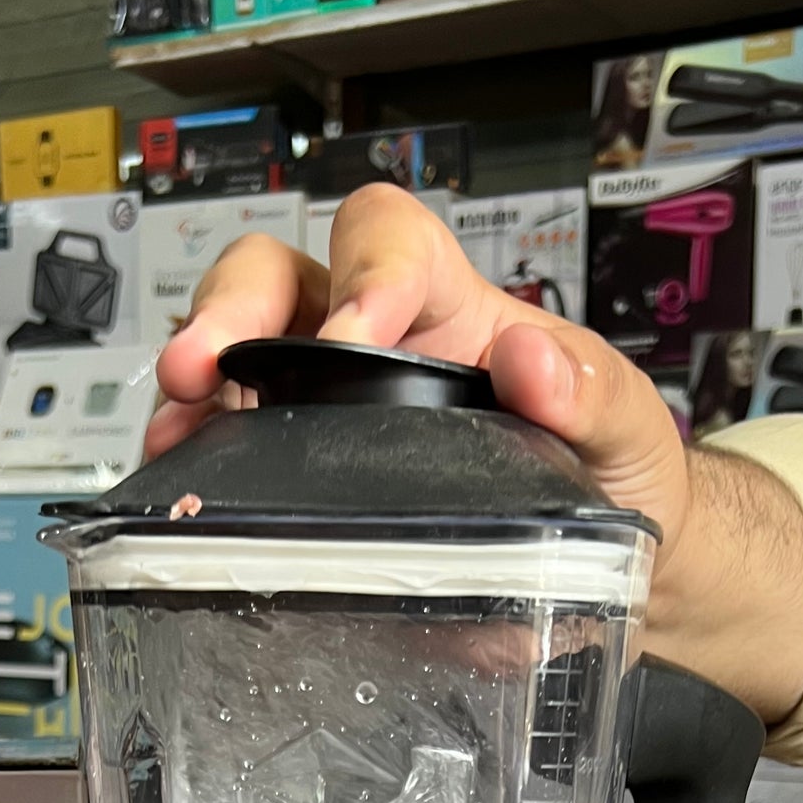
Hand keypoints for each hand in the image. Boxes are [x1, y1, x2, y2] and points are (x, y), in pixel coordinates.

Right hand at [147, 186, 802, 719]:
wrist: (607, 564)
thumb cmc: (612, 474)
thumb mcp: (630, 428)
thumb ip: (596, 394)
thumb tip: (535, 361)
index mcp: (449, 311)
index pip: (387, 238)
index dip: (362, 273)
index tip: (352, 338)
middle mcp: (370, 347)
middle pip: (276, 280)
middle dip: (230, 310)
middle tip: (202, 364)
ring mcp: (321, 413)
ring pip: (234, 361)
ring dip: (194, 391)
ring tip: (172, 433)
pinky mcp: (300, 482)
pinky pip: (232, 456)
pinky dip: (197, 468)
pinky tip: (181, 489)